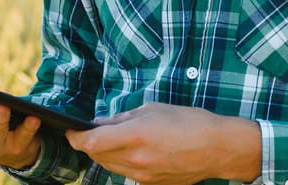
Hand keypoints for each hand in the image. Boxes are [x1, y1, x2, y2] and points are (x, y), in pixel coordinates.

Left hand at [63, 102, 260, 184]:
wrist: (217, 148)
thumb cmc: (188, 122)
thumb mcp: (152, 109)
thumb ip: (122, 118)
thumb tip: (101, 123)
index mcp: (136, 135)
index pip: (91, 142)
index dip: (76, 137)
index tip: (70, 130)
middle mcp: (136, 159)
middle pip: (97, 156)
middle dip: (88, 144)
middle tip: (86, 132)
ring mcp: (143, 175)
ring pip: (109, 167)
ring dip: (102, 154)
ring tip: (106, 141)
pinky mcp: (151, 184)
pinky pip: (125, 174)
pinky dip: (119, 163)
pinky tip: (127, 151)